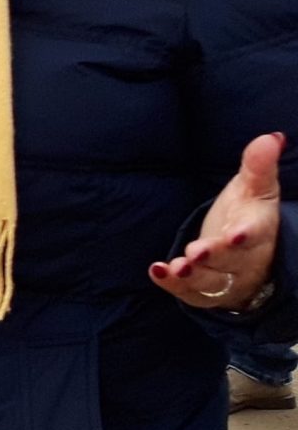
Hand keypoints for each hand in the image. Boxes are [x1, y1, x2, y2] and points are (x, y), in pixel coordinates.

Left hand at [151, 133, 283, 311]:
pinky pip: (189, 293)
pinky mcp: (203, 291)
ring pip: (211, 281)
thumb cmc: (248, 216)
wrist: (247, 255)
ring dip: (194, 275)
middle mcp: (243, 258)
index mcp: (258, 230)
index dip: (245, 235)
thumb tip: (272, 137)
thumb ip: (258, 166)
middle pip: (231, 260)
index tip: (236, 234)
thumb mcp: (255, 190)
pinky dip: (173, 285)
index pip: (255, 233)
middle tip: (197, 252)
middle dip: (215, 256)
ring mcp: (224, 277)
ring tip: (178, 266)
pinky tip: (157, 271)